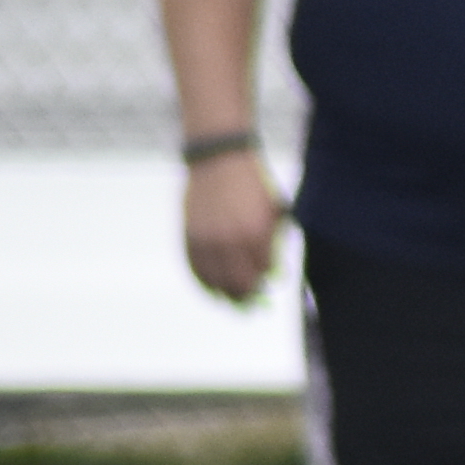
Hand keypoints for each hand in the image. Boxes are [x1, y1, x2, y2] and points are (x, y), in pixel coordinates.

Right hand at [181, 144, 284, 302]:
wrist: (220, 159)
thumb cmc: (254, 186)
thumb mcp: (274, 212)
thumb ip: (274, 243)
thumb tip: (272, 276)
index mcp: (256, 234)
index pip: (262, 274)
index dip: (266, 283)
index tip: (267, 286)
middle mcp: (230, 239)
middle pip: (238, 285)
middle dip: (247, 298)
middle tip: (252, 305)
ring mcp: (207, 238)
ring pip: (215, 281)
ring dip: (224, 295)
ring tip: (233, 301)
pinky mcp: (189, 234)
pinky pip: (195, 268)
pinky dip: (203, 282)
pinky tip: (212, 290)